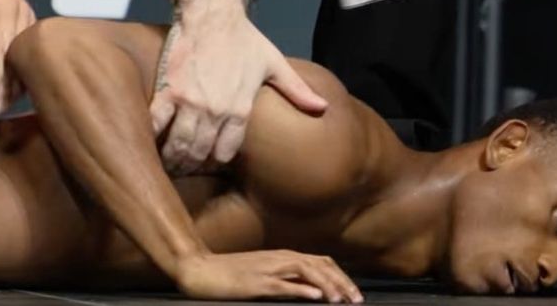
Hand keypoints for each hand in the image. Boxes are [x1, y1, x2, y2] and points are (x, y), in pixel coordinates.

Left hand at [0, 0, 35, 113]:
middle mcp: (10, 9)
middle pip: (13, 54)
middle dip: (6, 85)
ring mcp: (23, 12)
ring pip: (26, 52)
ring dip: (17, 79)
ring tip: (4, 103)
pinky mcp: (29, 16)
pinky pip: (31, 45)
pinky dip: (25, 65)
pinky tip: (16, 84)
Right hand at [150, 0, 326, 173]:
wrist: (212, 13)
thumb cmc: (244, 38)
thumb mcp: (274, 64)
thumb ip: (296, 90)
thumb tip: (322, 108)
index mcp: (240, 109)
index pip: (226, 151)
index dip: (218, 157)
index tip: (211, 157)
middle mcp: (215, 111)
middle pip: (200, 152)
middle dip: (192, 163)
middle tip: (185, 166)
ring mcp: (190, 102)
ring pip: (179, 143)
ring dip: (173, 156)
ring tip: (169, 160)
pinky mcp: (169, 89)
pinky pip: (157, 122)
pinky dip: (153, 134)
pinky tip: (152, 140)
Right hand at [175, 251, 363, 302]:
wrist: (200, 269)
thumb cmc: (229, 274)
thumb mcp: (262, 275)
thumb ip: (287, 280)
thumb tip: (313, 290)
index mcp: (281, 256)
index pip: (320, 262)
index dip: (340, 276)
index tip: (353, 294)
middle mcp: (278, 258)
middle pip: (319, 264)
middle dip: (341, 281)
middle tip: (356, 299)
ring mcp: (267, 269)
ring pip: (305, 270)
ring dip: (327, 284)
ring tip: (341, 299)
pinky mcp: (255, 282)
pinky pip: (282, 284)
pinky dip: (301, 288)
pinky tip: (315, 296)